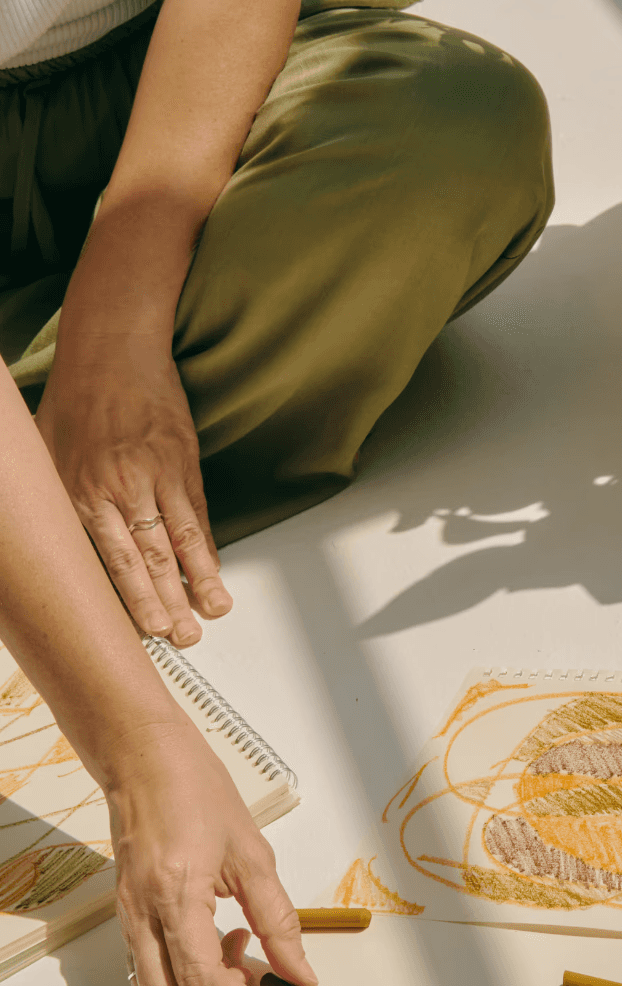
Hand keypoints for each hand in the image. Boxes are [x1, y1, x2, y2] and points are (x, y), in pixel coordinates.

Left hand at [34, 331, 231, 648]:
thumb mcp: (44, 452)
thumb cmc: (77, 396)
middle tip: (182, 637)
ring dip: (198, 582)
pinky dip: (207, 548)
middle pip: (150, 558)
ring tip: (213, 613)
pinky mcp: (184, 462)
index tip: (148, 629)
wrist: (114, 348)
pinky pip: (197, 514)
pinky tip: (214, 573)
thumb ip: (56, 500)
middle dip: (168, 603)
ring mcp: (158, 475)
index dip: (133, 598)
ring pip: (181, 540)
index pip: (111, 559)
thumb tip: (50, 542)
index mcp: (82, 490)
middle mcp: (122, 486)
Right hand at [108, 716, 316, 985]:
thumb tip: (300, 971)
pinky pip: (146, 967)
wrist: (145, 758)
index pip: (204, 982)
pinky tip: (217, 940)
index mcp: (176, 898)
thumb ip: (278, 918)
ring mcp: (128, 916)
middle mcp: (142, 915)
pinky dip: (182, 974)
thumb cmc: (197, 790)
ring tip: (240, 957)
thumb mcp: (253, 852)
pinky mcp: (126, 911)